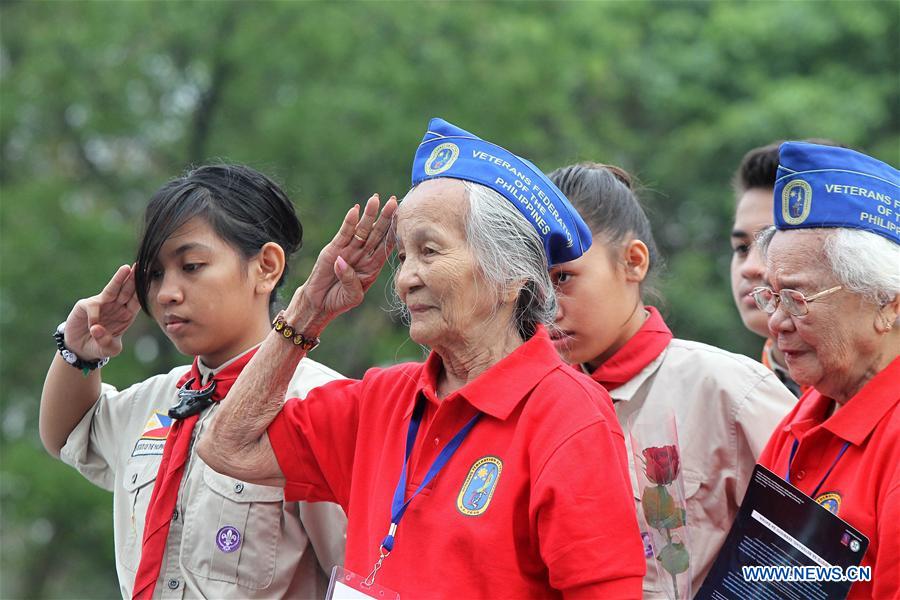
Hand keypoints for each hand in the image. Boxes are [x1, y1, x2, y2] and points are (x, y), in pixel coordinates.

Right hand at [63, 264, 140, 358]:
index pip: (137, 300)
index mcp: (127, 314)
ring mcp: (101, 304)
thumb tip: (96, 329)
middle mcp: (116, 306)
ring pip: (111, 290)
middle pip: (127, 290)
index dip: (143, 290)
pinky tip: (94, 326)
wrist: (80, 348)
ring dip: (119, 279)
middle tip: (142, 265)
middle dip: (134, 279)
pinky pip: (93, 307)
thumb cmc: (98, 345)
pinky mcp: (85, 306)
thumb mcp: (108, 349)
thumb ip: (107, 343)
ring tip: (126, 268)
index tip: (151, 279)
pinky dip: (94, 316)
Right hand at [292, 193, 397, 328]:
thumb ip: (351, 281)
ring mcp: (349, 250)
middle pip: (377, 233)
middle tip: (394, 201)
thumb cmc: (340, 301)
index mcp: (373, 266)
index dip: (394, 232)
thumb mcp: (353, 296)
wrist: (320, 303)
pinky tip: (355, 210)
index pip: (386, 246)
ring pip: (362, 229)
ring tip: (375, 199)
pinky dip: (349, 222)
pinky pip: (344, 233)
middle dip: (385, 217)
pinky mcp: (334, 248)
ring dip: (369, 215)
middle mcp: (363, 255)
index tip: (403, 219)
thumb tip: (341, 261)